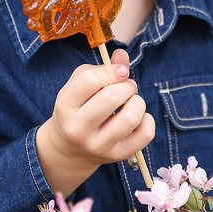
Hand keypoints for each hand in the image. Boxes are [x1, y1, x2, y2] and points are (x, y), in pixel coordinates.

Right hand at [36, 49, 154, 196]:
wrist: (69, 150)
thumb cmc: (77, 110)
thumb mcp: (78, 87)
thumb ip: (101, 68)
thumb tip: (122, 55)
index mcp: (65, 106)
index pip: (90, 80)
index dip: (111, 70)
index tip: (120, 72)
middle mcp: (79, 129)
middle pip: (112, 97)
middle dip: (127, 85)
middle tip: (126, 87)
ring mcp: (98, 146)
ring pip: (131, 117)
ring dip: (138, 102)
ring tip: (131, 102)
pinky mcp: (117, 156)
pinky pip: (146, 134)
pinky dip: (147, 120)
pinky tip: (137, 118)